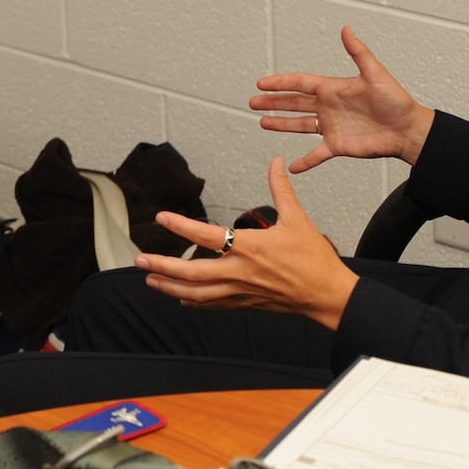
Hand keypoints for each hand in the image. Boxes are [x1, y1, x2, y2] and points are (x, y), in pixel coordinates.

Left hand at [135, 160, 358, 329]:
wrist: (328, 296)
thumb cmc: (315, 261)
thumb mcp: (298, 219)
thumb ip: (281, 190)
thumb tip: (275, 163)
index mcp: (249, 248)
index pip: (206, 236)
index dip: (181, 226)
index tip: (161, 218)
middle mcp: (239, 272)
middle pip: (191, 272)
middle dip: (162, 265)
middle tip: (139, 259)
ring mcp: (240, 291)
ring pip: (196, 293)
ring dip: (170, 286)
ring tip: (150, 279)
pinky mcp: (245, 303)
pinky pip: (213, 305)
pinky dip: (194, 302)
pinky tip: (181, 299)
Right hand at [250, 26, 433, 171]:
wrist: (408, 130)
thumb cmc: (396, 100)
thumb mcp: (375, 73)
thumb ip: (358, 52)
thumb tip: (347, 29)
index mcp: (333, 88)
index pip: (300, 83)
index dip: (280, 83)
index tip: (261, 83)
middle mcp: (329, 106)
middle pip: (294, 103)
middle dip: (273, 102)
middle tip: (252, 101)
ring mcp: (332, 126)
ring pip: (299, 125)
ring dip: (281, 124)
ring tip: (262, 122)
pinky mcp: (338, 145)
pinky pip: (316, 154)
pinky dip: (305, 161)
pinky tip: (292, 166)